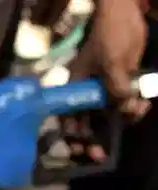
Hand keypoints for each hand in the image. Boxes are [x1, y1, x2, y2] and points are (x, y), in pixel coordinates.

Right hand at [64, 0, 149, 160]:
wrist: (125, 13)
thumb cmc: (110, 36)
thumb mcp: (113, 65)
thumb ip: (117, 90)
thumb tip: (127, 110)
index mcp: (76, 88)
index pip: (68, 118)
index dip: (72, 137)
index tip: (82, 151)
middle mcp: (87, 92)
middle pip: (88, 122)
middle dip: (95, 137)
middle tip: (101, 153)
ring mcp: (105, 88)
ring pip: (110, 114)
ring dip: (124, 118)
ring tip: (138, 110)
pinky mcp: (122, 83)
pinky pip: (126, 102)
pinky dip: (135, 107)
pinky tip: (144, 104)